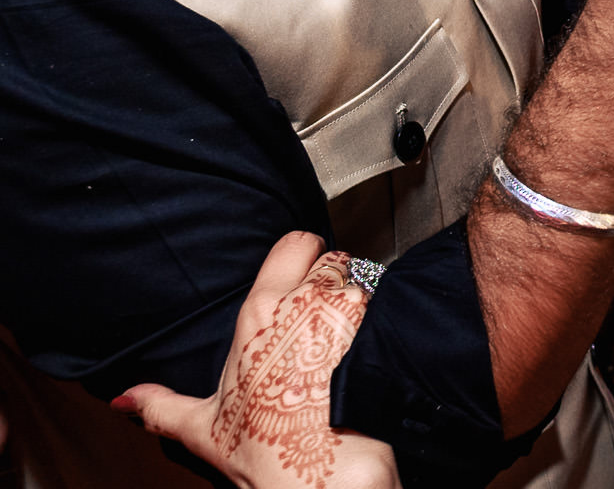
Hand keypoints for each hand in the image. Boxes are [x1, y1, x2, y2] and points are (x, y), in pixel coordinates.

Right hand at [116, 233, 397, 488]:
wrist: (325, 477)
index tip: (302, 279)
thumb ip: (162, 406)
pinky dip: (387, 321)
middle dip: (333, 280)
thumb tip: (125, 400)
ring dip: (362, 302)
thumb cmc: (268, 452)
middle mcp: (308, 301)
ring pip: (367, 279)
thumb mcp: (204, 429)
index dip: (303, 257)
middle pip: (336, 258)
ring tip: (349, 344)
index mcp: (262, 312)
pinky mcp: (388, 329)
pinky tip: (375, 353)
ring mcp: (354, 311)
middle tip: (324, 322)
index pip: (296, 243)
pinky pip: (393, 303)